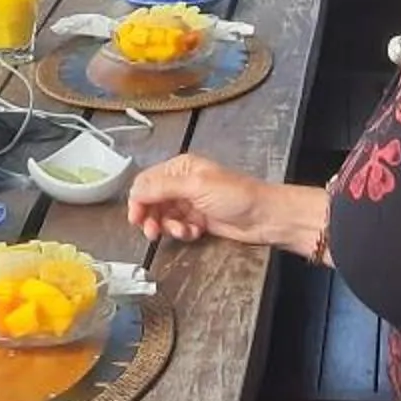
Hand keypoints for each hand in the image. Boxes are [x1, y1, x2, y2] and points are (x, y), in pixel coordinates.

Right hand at [128, 152, 271, 244]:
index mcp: (181, 168)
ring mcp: (191, 202)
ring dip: (168, 226)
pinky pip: (178, 227)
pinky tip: (195, 232)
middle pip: (153, 201)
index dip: (138, 199)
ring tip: (182, 231)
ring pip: (164, 216)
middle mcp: (183, 183)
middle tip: (153, 232)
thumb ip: (163, 188)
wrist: (264, 217)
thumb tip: (135, 191)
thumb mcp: (196, 186)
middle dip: (152, 217)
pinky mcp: (198, 220)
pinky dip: (182, 232)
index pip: (147, 182)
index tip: (136, 217)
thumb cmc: (237, 195)